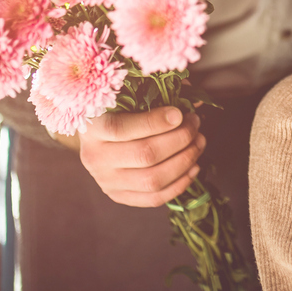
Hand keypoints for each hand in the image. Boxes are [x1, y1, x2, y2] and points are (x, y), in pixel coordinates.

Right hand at [76, 107, 205, 207]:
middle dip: (179, 139)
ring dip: (184, 161)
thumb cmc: (118, 108)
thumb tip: (194, 100)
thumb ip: (157, 93)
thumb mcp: (128, 94)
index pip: (122, 128)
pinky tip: (193, 167)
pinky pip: (153, 198)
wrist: (96, 137)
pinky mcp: (118, 195)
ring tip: (199, 143)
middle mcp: (95, 158)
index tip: (180, 114)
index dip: (156, 122)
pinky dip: (179, 184)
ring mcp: (106, 181)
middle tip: (195, 124)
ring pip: (153, 180)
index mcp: (92, 128)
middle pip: (144, 155)